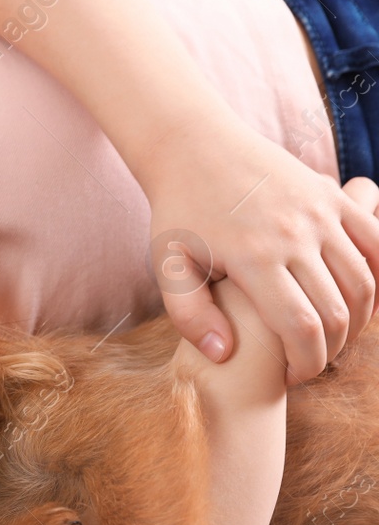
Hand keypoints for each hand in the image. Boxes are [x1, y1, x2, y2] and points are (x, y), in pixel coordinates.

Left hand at [140, 115, 378, 385]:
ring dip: (357, 320)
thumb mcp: (167, 267)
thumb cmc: (177, 213)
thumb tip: (222, 355)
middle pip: (338, 310)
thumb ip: (190, 315)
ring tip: (330, 338)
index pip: (300, 327)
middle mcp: (295, 234)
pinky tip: (358, 302)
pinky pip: (376, 243)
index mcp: (254, 257)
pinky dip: (378, 277)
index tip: (291, 378)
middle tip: (309, 363)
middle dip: (330, 349)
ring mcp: (321, 212)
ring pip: (365, 281)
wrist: (194, 147)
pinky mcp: (333, 197)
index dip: (305, 362)